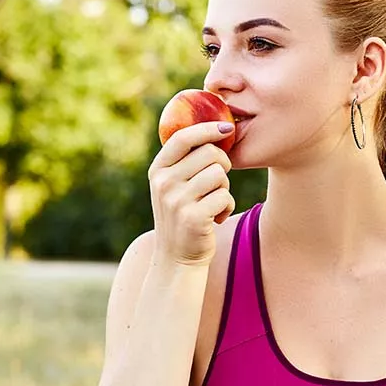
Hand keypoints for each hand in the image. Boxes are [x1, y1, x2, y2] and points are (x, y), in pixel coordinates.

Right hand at [147, 121, 236, 266]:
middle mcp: (164, 183)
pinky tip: (216, 217)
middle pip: (209, 153)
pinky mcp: (193, 217)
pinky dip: (227, 206)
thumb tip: (215, 127)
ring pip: (220, 174)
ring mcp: (177, 200)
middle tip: (217, 182)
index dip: (208, 128)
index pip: (183, 137)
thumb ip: (185, 160)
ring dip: (225, 188)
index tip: (227, 128)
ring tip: (214, 202)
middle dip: (222, 165)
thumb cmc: (181, 215)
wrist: (176, 258)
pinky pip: (225, 196)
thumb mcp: (172, 186)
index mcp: (157, 170)